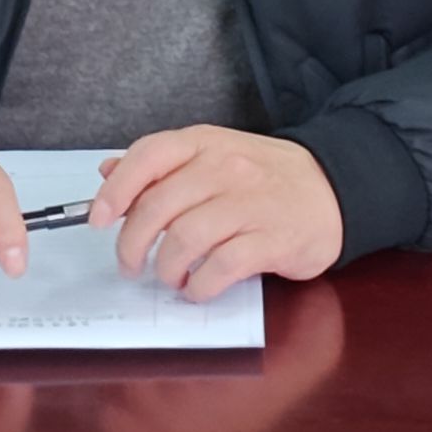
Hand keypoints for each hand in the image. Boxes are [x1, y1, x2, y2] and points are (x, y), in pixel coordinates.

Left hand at [88, 125, 342, 301]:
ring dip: (167, 268)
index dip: (116, 189)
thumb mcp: (213, 154)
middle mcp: (225, 168)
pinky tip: (198, 288)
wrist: (334, 188)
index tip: (97, 218)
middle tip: (130, 264)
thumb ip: (161, 165)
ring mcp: (249, 203)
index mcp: (205, 143)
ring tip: (170, 276)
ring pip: (184, 239)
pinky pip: (220, 268)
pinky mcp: (271, 240)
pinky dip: (199, 286)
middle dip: (132, 243)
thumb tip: (107, 171)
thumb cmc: (264, 176)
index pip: (148, 156)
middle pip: (158, 207)